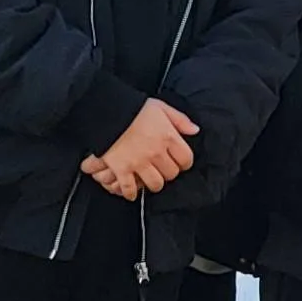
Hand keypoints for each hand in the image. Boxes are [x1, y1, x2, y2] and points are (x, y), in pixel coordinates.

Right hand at [80, 97, 196, 198]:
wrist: (107, 112)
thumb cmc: (134, 109)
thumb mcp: (161, 107)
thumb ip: (180, 119)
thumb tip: (195, 130)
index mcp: (168, 137)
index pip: (186, 159)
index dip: (184, 163)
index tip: (180, 162)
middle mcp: (156, 152)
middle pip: (171, 174)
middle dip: (169, 173)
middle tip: (163, 170)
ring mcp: (139, 162)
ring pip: (155, 184)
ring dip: (154, 183)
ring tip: (150, 179)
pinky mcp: (122, 169)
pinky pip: (130, 188)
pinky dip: (131, 192)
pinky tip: (132, 191)